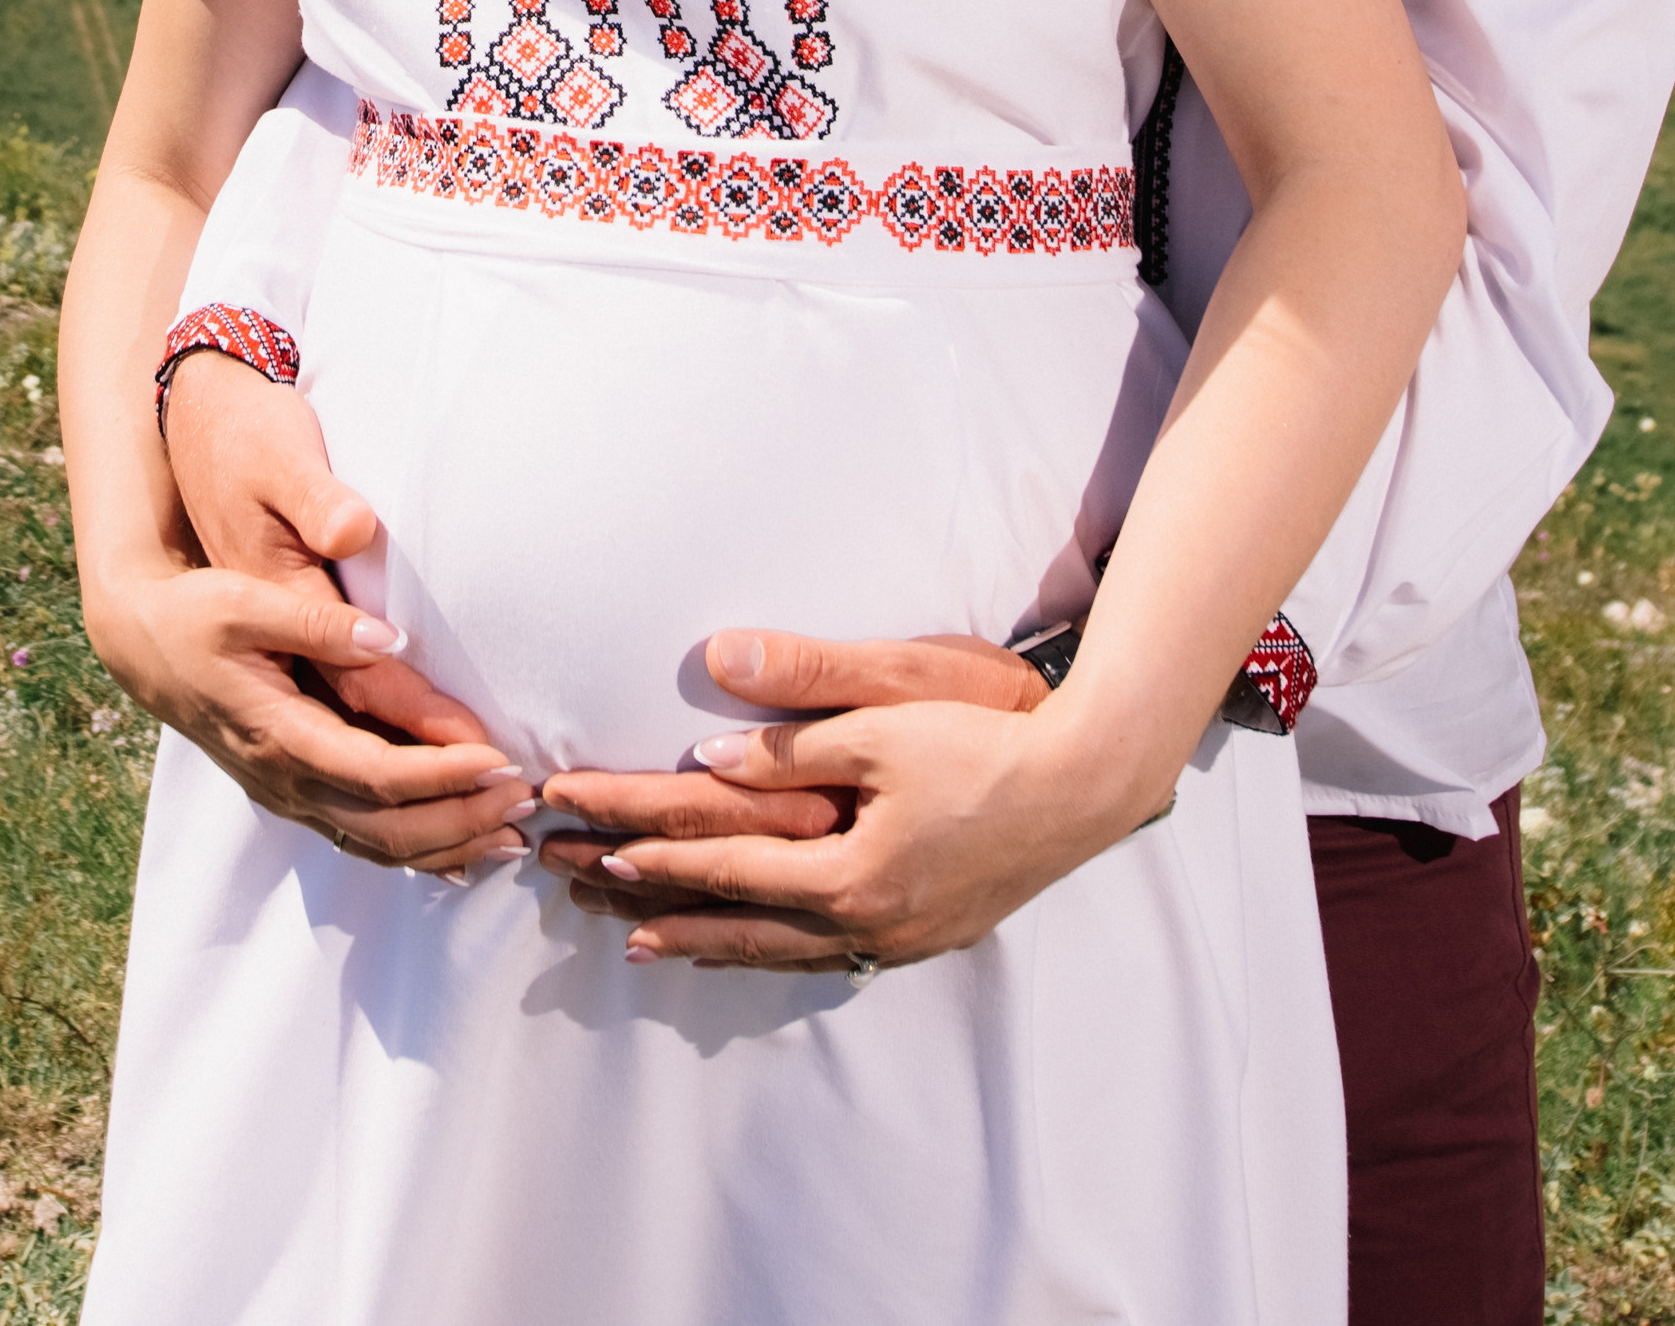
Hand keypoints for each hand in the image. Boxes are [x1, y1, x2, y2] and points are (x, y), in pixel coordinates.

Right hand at [148, 357, 523, 869]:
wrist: (143, 644)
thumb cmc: (196, 615)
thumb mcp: (246, 602)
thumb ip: (316, 623)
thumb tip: (386, 639)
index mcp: (277, 734)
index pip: (374, 774)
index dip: (441, 774)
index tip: (500, 759)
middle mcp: (284, 779)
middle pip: (385, 827)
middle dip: (461, 819)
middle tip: (527, 800)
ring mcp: (287, 793)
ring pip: (375, 846)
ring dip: (446, 845)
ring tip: (512, 835)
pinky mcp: (293, 791)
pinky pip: (359, 840)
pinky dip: (414, 854)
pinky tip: (460, 855)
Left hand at [567, 689, 1157, 975]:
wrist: (1086, 784)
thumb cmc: (987, 738)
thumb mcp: (886, 718)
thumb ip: (793, 736)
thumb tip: (707, 748)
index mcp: (848, 873)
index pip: (726, 864)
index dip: (655, 854)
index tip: (595, 843)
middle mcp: (866, 922)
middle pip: (738, 924)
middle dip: (657, 908)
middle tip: (588, 902)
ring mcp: (900, 937)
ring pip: (780, 954)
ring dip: (708, 942)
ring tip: (645, 945)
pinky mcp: (928, 933)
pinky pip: (828, 956)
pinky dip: (774, 951)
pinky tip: (761, 946)